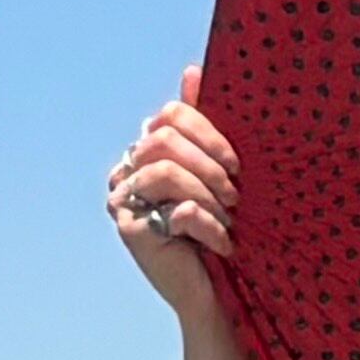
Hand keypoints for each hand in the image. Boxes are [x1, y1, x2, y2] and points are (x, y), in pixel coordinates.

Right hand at [105, 66, 236, 314]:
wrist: (219, 289)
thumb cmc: (221, 225)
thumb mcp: (218, 171)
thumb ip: (203, 124)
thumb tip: (193, 71)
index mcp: (146, 150)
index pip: (170, 115)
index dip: (207, 133)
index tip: (237, 164)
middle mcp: (126, 170)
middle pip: (164, 139)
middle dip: (210, 167)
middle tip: (235, 196)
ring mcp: (122, 199)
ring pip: (166, 171)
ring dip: (209, 197)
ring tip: (229, 220)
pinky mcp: (129, 229)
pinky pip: (178, 210)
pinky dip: (210, 227)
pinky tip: (224, 244)